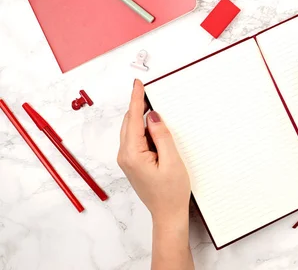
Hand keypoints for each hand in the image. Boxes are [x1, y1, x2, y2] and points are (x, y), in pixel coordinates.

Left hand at [117, 79, 190, 223]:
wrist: (168, 214)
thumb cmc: (171, 192)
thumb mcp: (172, 161)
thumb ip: (161, 136)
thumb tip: (152, 116)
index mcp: (132, 154)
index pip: (133, 119)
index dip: (136, 99)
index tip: (137, 84)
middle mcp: (125, 156)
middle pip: (129, 123)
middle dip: (137, 105)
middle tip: (147, 89)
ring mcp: (128, 160)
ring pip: (132, 131)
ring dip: (141, 117)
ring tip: (153, 104)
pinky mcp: (134, 163)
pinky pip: (136, 140)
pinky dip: (144, 129)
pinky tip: (154, 126)